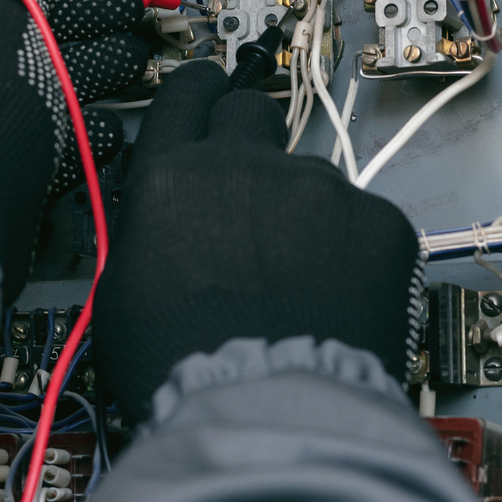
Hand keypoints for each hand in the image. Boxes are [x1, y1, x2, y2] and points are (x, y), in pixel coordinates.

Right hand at [95, 63, 424, 419]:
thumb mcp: (121, 294)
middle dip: (252, 139)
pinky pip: (367, 224)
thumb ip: (147, 234)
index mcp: (174, 179)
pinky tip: (338, 302)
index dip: (198, 91)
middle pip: (254, 112)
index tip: (210, 89)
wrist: (265, 412)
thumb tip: (158, 227)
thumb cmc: (185, 371)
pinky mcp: (381, 225)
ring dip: (305, 217)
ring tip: (298, 286)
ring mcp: (321, 191)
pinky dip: (356, 255)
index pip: (185, 97)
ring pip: (314, 181)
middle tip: (253, 191)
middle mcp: (248, 167)